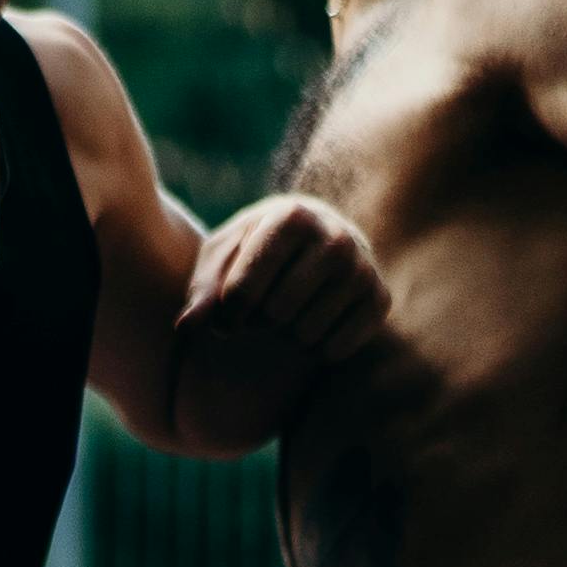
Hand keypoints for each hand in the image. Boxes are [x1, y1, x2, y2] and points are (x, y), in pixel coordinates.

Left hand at [176, 196, 388, 363]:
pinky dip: (315, 349)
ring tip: (286, 314)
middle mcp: (334, 238)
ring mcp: (362, 268)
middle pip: (275, 315)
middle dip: (259, 323)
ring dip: (286, 336)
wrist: (320, 239)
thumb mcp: (224, 255)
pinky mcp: (380, 299)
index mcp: (290, 217)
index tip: (225, 316)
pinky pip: (335, 349)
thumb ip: (202, 290)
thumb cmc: (259, 248)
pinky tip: (312, 324)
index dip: (225, 316)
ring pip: (305, 335)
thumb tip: (186, 327)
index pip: (241, 292)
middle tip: (260, 312)